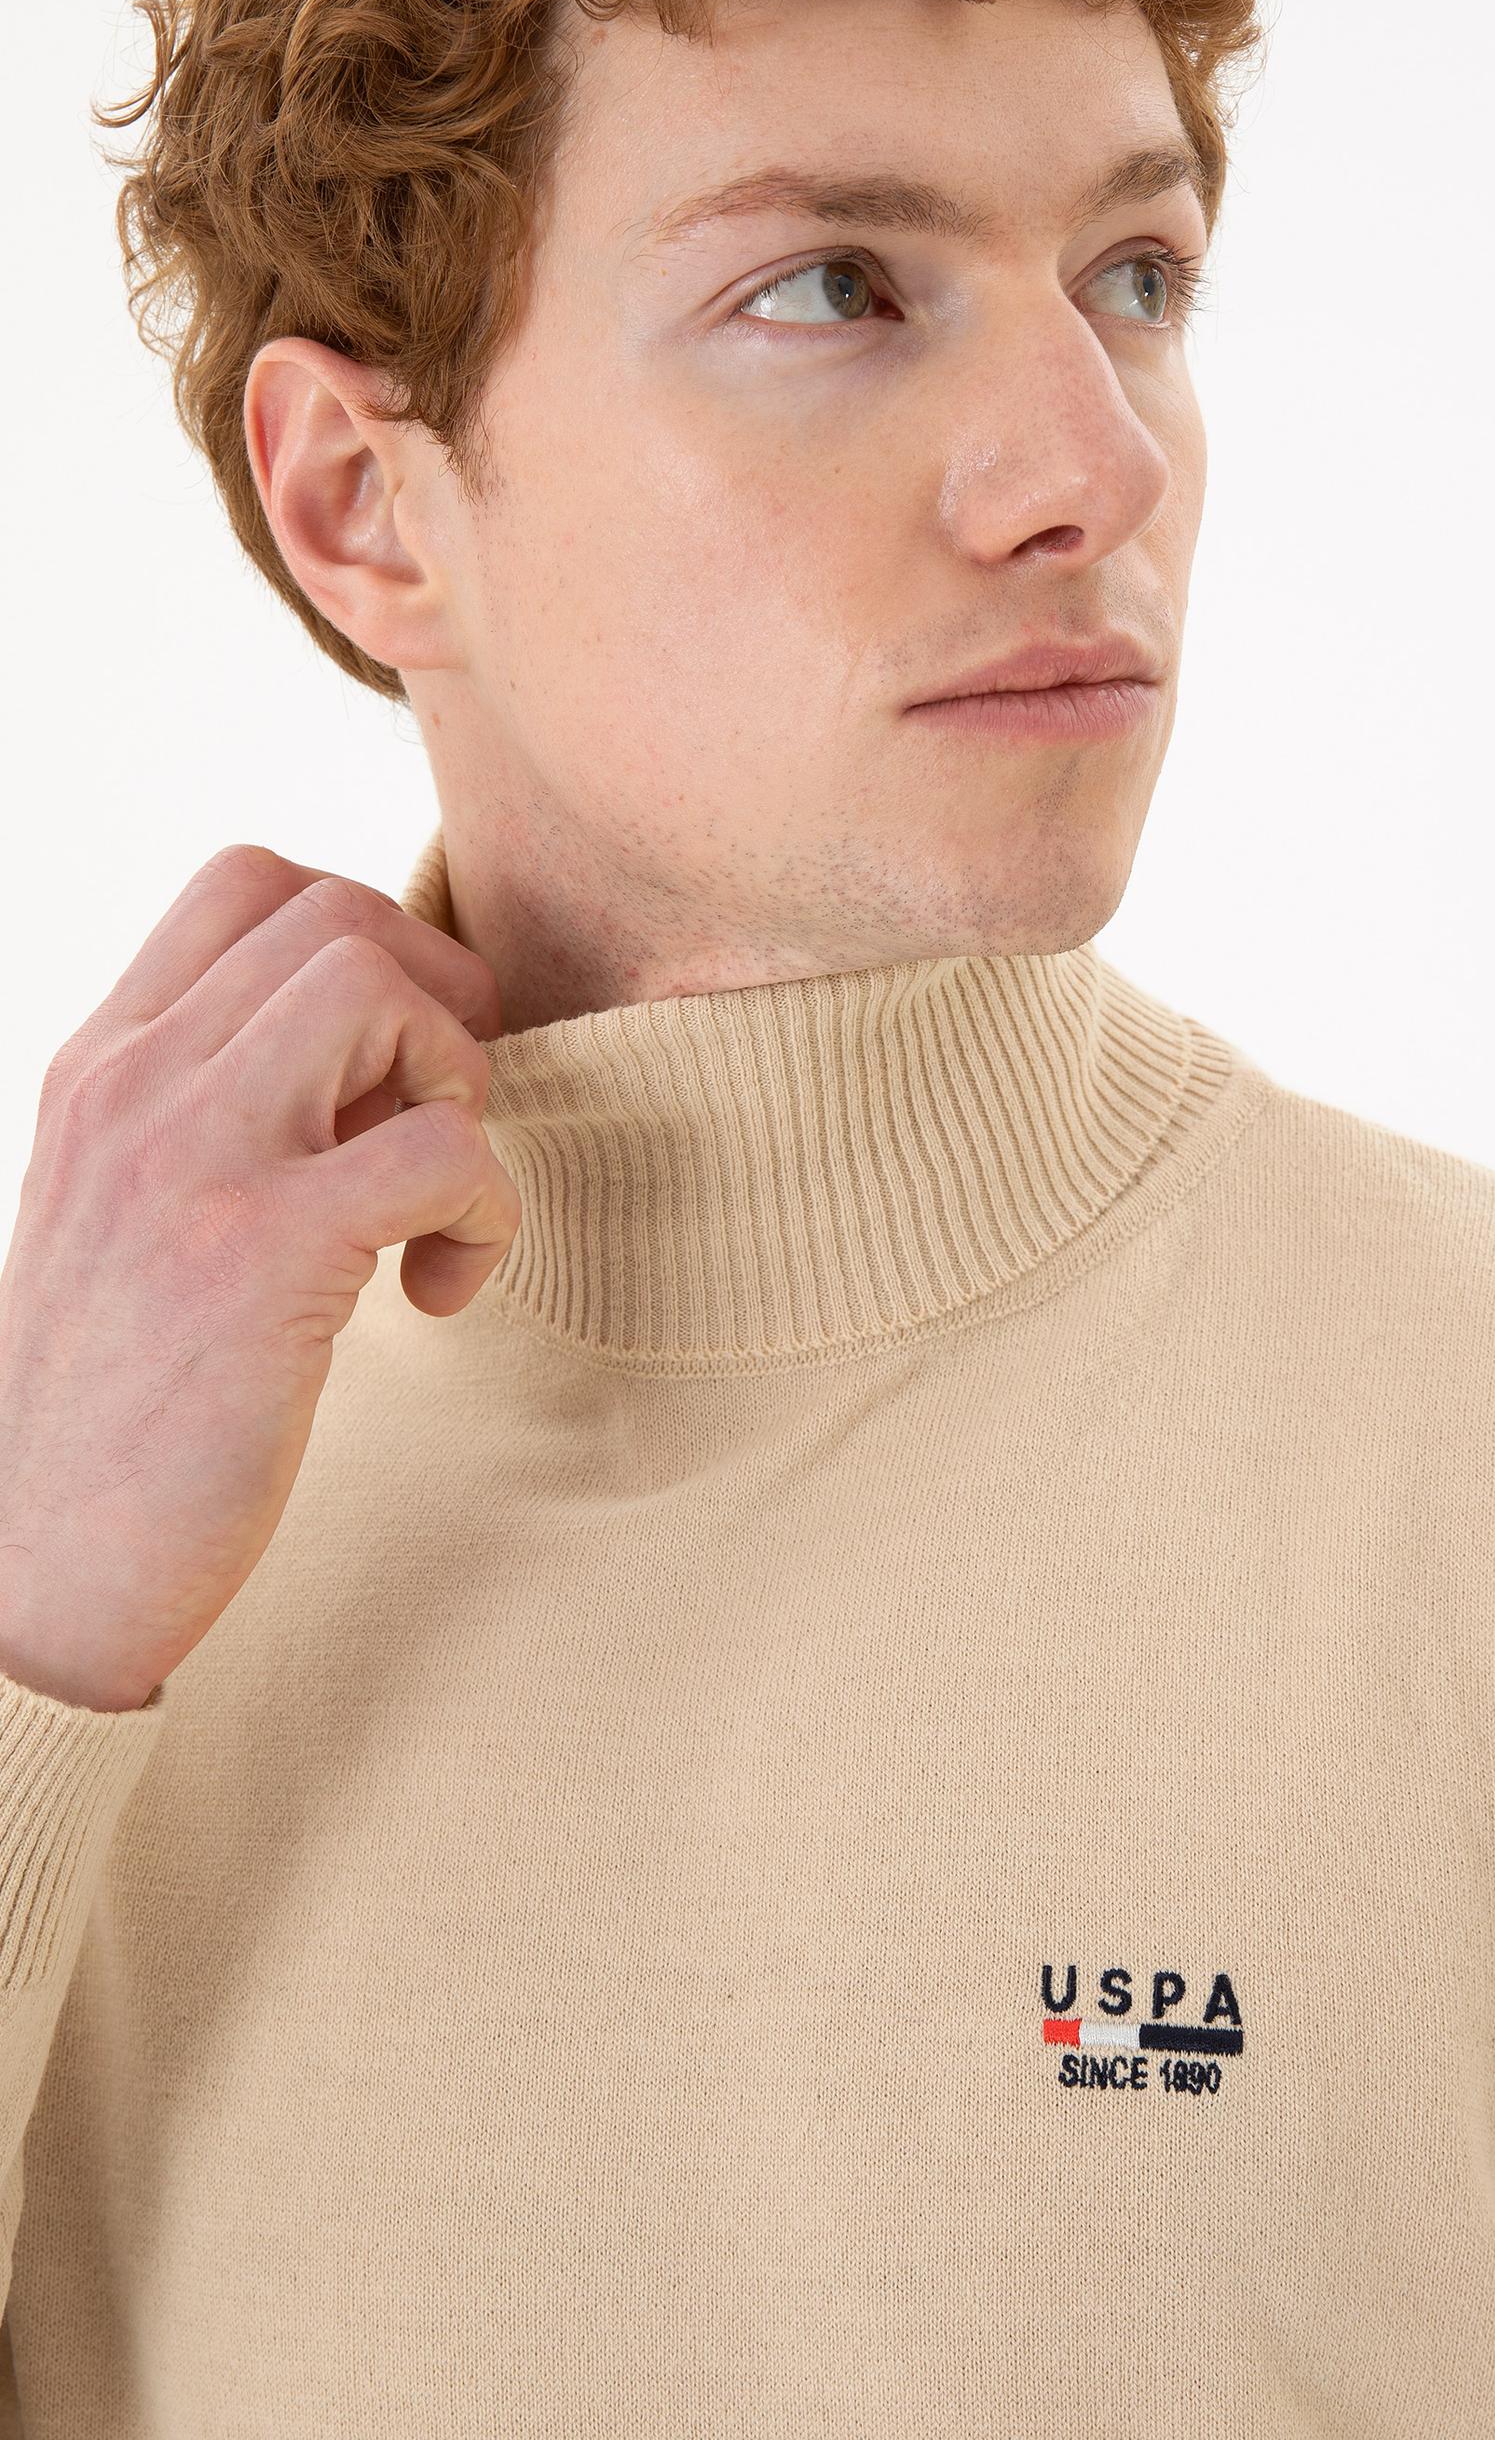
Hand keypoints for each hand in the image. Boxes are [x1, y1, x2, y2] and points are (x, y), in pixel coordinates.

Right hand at [0, 844, 520, 1711]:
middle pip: (337, 914)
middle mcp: (135, 1087)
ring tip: (434, 1199)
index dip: (369, 942)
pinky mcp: (264, 1253)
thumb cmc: (113, 1407)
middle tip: (436, 1127)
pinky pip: (444, 1145)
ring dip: (456, 1085)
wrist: (41, 1575)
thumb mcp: (129, 1213)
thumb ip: (216, 1115)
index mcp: (101, 1067)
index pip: (249, 884)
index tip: (387, 1067)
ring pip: (380, 988)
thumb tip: (373, 1060)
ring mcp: (193, 1160)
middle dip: (438, 1004)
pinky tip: (438, 1294)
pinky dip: (486, 1210)